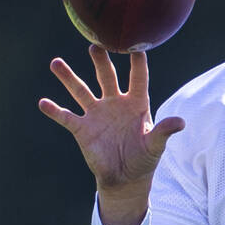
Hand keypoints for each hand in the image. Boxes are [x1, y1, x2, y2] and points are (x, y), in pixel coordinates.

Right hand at [38, 45, 183, 224]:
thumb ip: (164, 132)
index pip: (138, 78)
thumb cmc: (144, 160)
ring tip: (55, 63)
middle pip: (106, 76)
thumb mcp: (155, 146)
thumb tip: (181, 122)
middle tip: (95, 45)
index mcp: (136, 104)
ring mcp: (97, 114)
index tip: (135, 45)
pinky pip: (66, 117)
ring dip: (68, 77)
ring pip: (81, 91)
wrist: (125, 178)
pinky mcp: (82, 129)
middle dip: (100, 61)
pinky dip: (54, 111)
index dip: (137, 62)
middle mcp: (115, 103)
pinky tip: (43, 102)